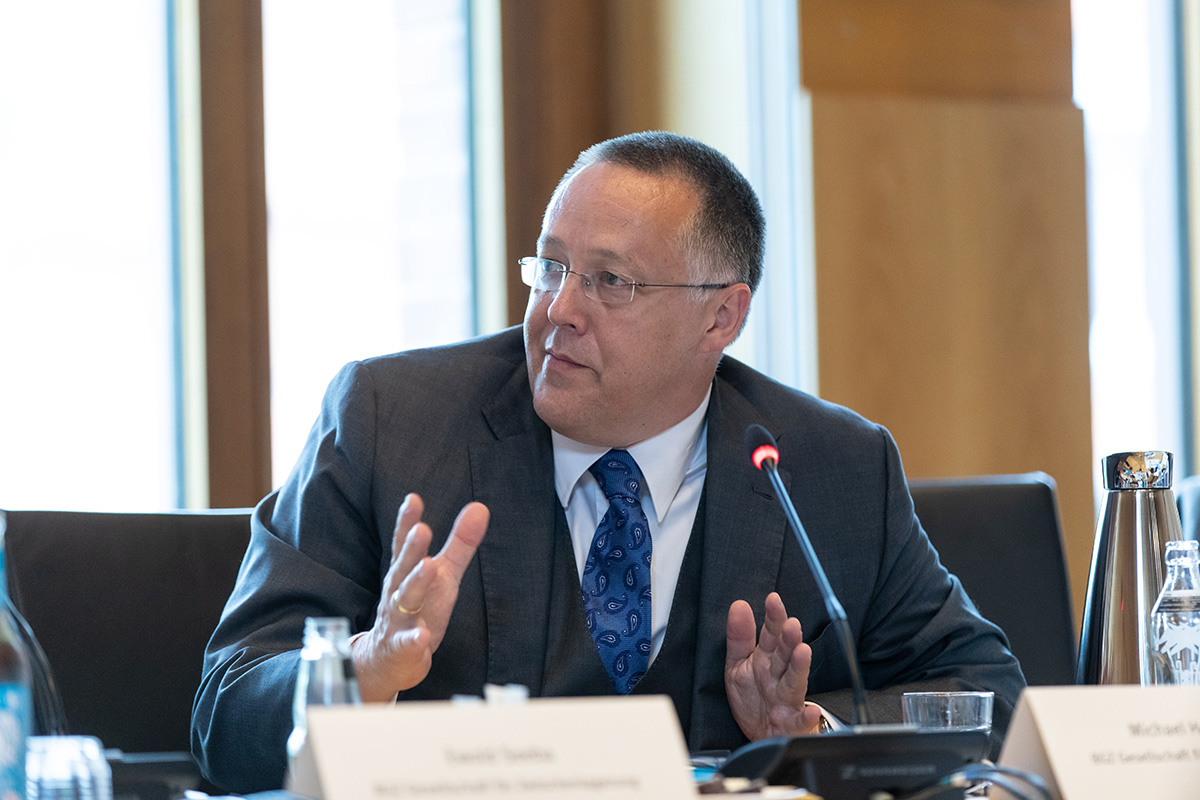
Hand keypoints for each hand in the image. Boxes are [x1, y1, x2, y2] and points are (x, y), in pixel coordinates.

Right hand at [352, 494, 488, 700]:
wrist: (389, 659)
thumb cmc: (419, 609)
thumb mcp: (442, 574)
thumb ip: (459, 543)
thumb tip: (480, 507)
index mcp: (406, 572)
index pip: (404, 544)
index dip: (407, 522)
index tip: (412, 499)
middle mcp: (398, 592)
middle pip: (403, 568)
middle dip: (412, 549)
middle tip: (422, 529)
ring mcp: (398, 620)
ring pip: (404, 601)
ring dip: (415, 584)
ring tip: (428, 567)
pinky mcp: (403, 648)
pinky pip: (407, 644)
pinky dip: (414, 640)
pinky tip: (423, 636)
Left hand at [724, 591, 823, 739]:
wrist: (762, 734)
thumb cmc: (754, 698)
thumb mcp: (738, 665)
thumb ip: (739, 637)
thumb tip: (739, 605)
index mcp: (766, 659)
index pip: (771, 634)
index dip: (773, 617)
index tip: (773, 599)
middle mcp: (779, 675)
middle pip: (785, 654)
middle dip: (789, 639)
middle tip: (791, 624)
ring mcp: (788, 698)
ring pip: (795, 681)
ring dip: (800, 667)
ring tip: (802, 652)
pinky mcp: (793, 723)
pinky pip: (801, 720)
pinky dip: (807, 716)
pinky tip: (810, 710)